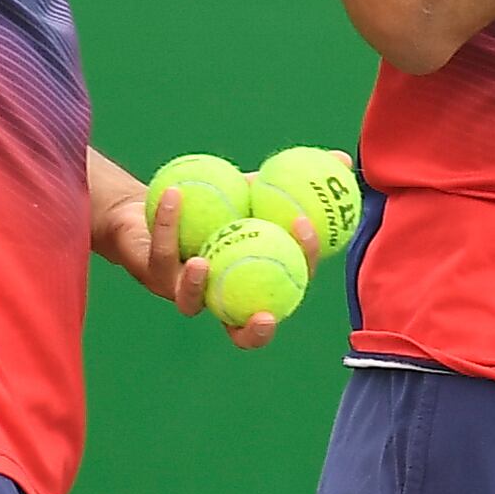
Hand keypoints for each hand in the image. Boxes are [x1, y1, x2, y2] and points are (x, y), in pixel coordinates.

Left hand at [89, 149, 291, 346]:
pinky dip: (168, 221)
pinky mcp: (151, 276)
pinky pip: (161, 250)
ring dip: (195, 286)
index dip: (302, 268)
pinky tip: (175, 194)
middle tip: (266, 317)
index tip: (304, 228)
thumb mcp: (259, 187)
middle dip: (255, 333)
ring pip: (188, 302)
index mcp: (252, 281)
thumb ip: (297, 182)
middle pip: (240, 331)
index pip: (286, 286)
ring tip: (201, 262)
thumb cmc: (220, 200)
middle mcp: (220, 297)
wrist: (164, 198)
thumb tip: (343, 160)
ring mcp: (184, 292)